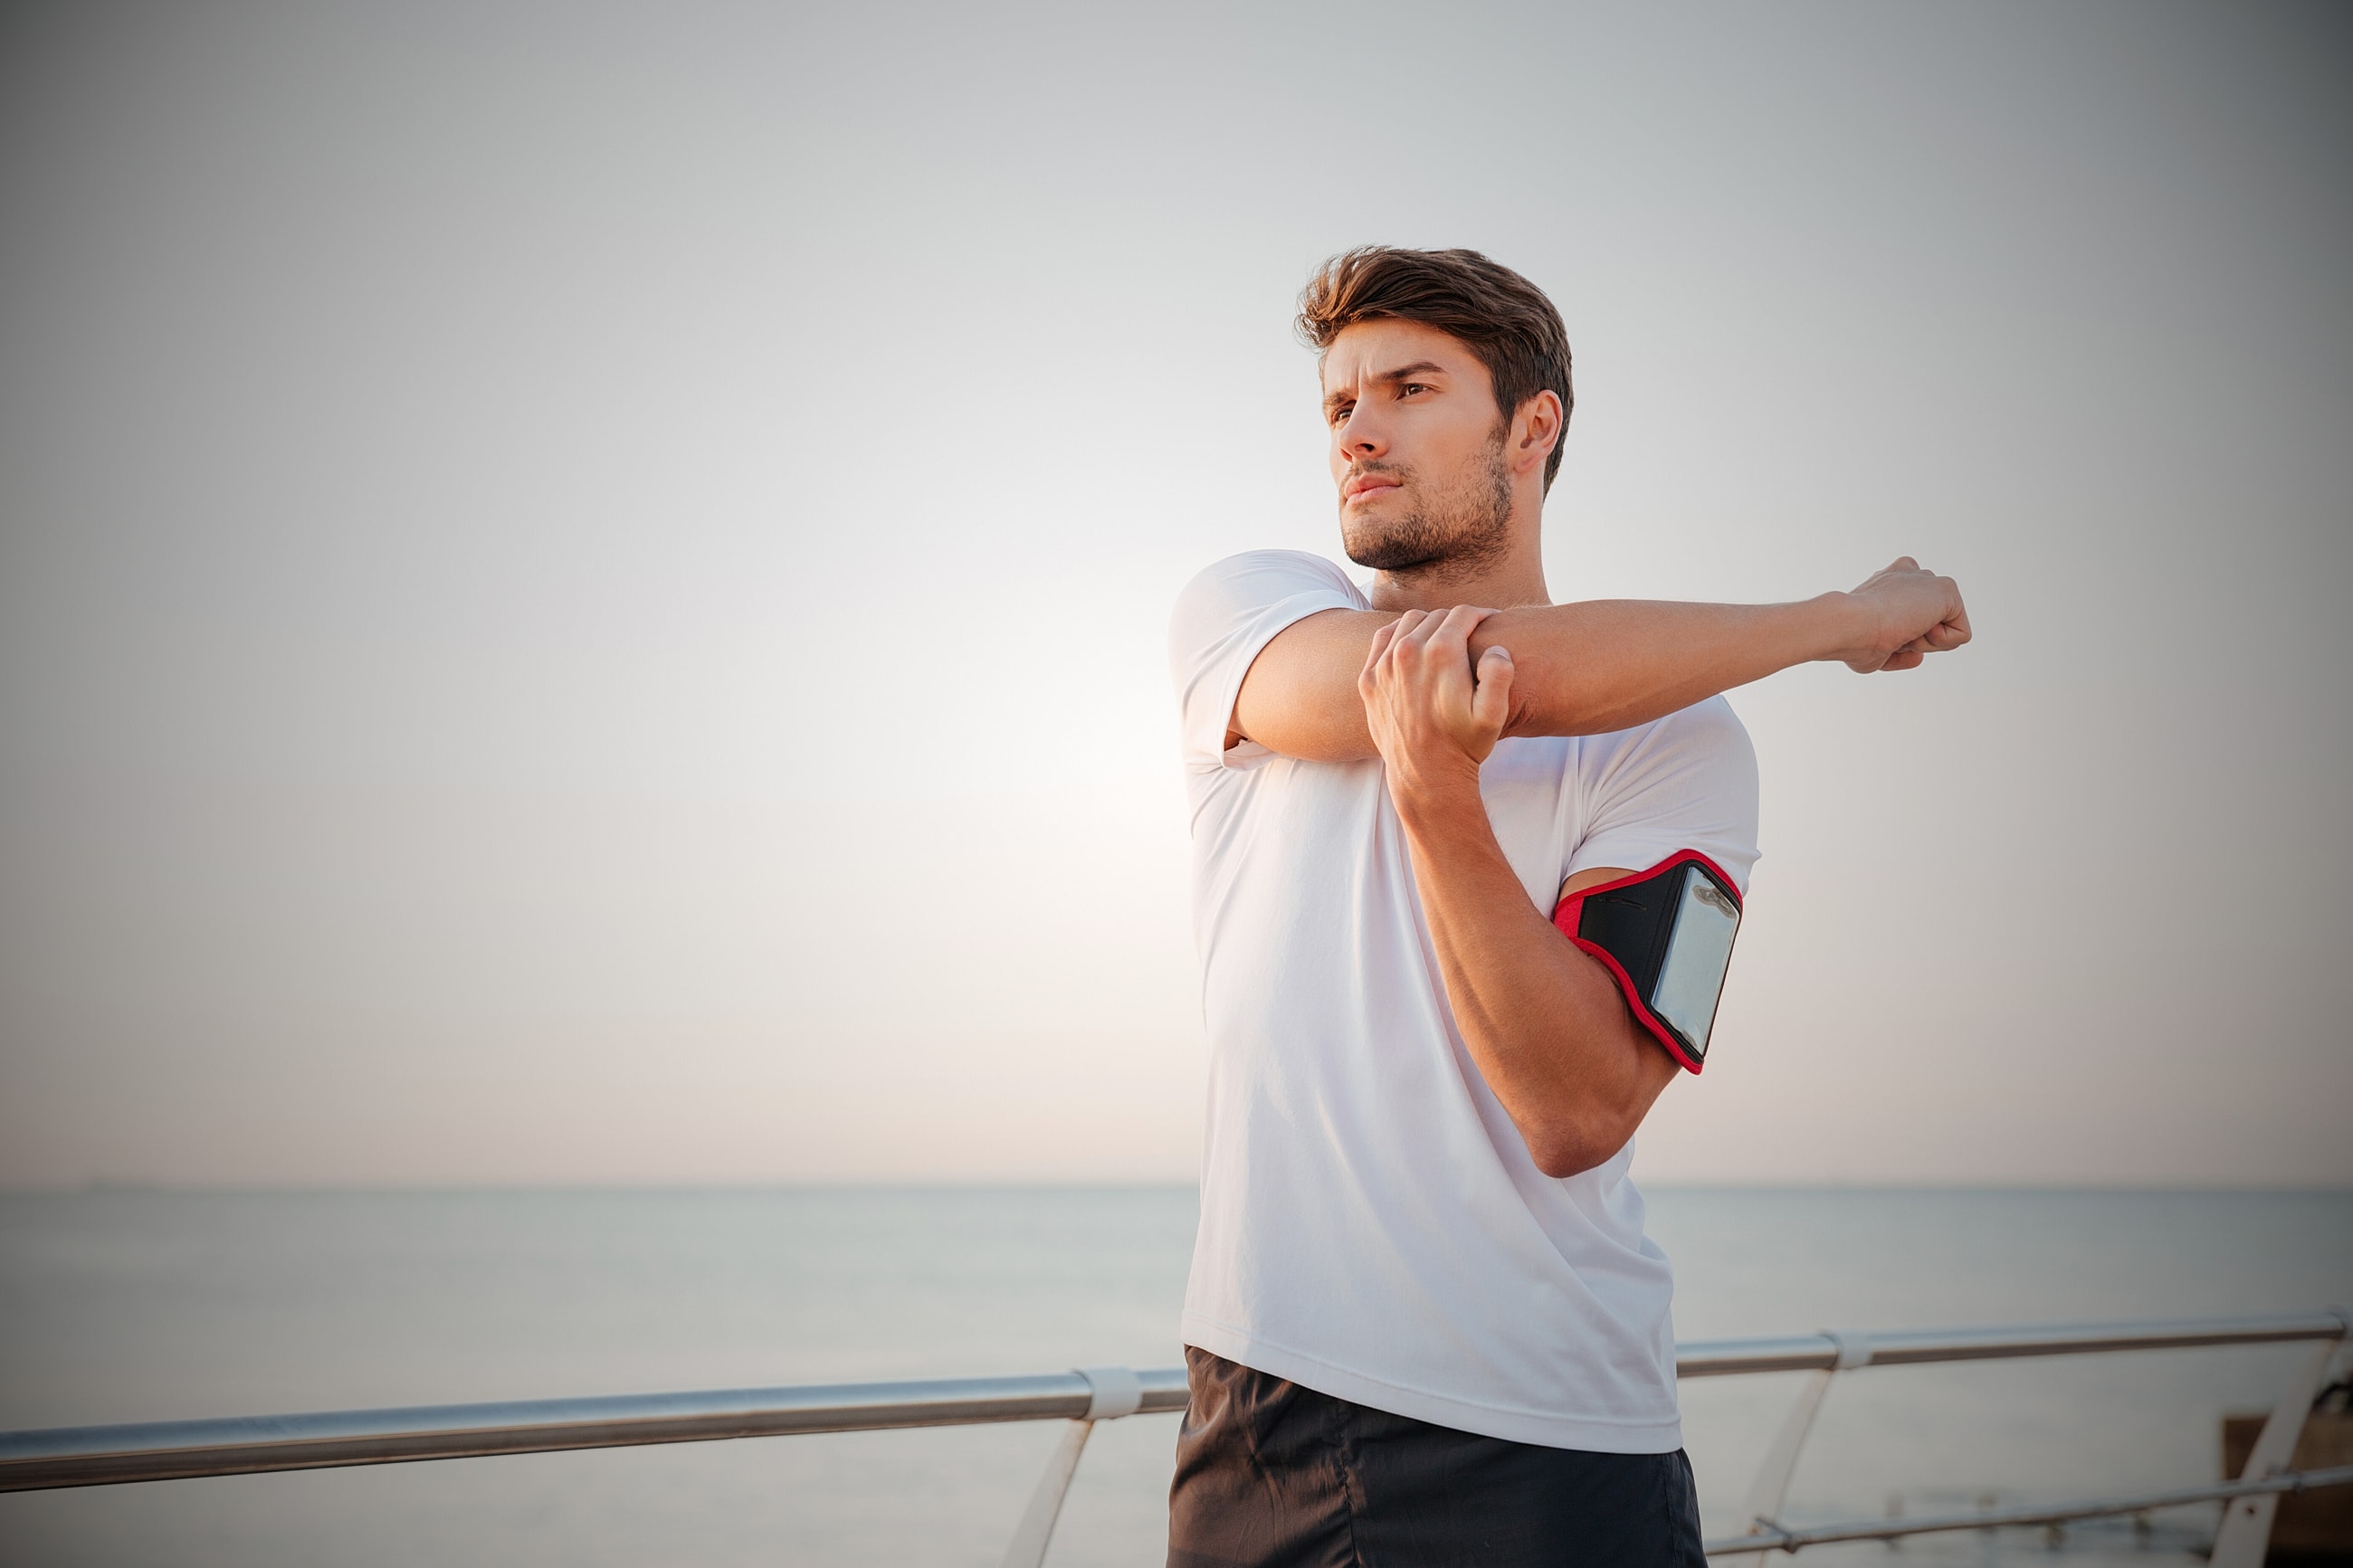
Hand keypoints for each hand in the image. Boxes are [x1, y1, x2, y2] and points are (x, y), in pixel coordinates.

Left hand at [1357, 606, 1516, 803]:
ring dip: (1429, 625)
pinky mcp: (1368, 678)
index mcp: (1441, 654)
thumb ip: (1500, 674)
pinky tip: (1414, 646)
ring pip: (1409, 622)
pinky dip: (1400, 635)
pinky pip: (1384, 639)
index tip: (1491, 622)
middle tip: (1470, 634)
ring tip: (1444, 639)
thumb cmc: (1464, 745)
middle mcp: (1408, 652)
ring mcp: (1384, 665)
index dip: (1482, 614)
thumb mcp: (1493, 714)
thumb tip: (1496, 648)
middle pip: (1437, 617)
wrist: (1425, 776)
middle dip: (1457, 621)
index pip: (1463, 614)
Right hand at [1836, 557, 1971, 671]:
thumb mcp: (1875, 652)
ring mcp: (1929, 580)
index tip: (1878, 635)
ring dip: (1924, 641)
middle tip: (1888, 633)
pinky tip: (1914, 628)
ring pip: (1945, 628)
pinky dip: (1939, 643)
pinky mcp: (1947, 589)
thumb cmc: (1851, 640)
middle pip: (1929, 622)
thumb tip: (1919, 657)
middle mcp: (1909, 575)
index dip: (1901, 637)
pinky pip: (1960, 634)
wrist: (1848, 625)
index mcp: (1888, 582)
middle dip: (1914, 637)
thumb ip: (1897, 653)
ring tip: (1899, 630)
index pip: (1911, 614)